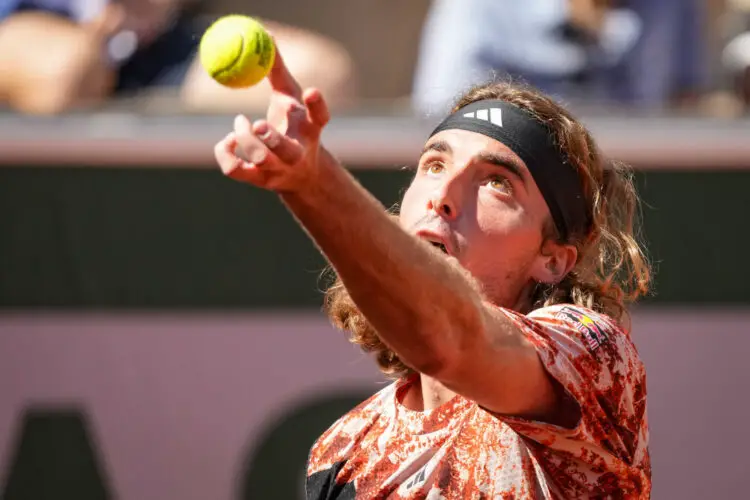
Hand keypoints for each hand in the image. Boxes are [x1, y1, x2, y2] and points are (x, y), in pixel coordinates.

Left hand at [214, 46, 330, 192]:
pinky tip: (229, 140)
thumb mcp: (289, 98)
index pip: (320, 119)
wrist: (300, 174)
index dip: (317, 106)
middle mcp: (297, 155)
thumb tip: (266, 36)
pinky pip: (233, 169)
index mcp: (311, 132)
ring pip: (259, 158)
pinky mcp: (256, 180)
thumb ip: (277, 70)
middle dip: (270, 136)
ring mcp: (277, 171)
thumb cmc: (293, 128)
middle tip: (257, 122)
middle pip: (287, 151)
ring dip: (244, 137)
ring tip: (241, 123)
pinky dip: (224, 150)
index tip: (310, 91)